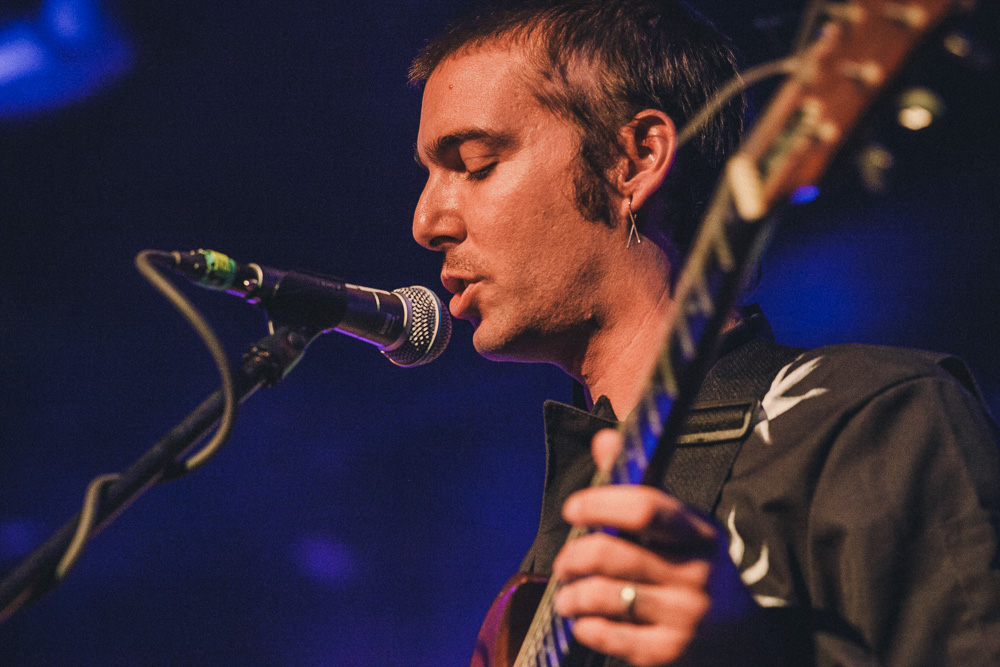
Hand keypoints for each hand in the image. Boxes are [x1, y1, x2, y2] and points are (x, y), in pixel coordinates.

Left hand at [551, 428, 753, 665]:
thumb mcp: (685, 529)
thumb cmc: (700, 573)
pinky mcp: (668, 652)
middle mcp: (694, 573)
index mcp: (698, 534)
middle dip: (573, 556)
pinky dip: (585, 625)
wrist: (745, 642)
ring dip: (570, 594)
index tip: (573, 508)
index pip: (645, 508)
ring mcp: (683, 616)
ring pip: (602, 595)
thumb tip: (604, 439)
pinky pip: (608, 635)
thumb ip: (641, 488)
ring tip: (566, 595)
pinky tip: (584, 620)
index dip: (600, 504)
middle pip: (611, 554)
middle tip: (563, 561)